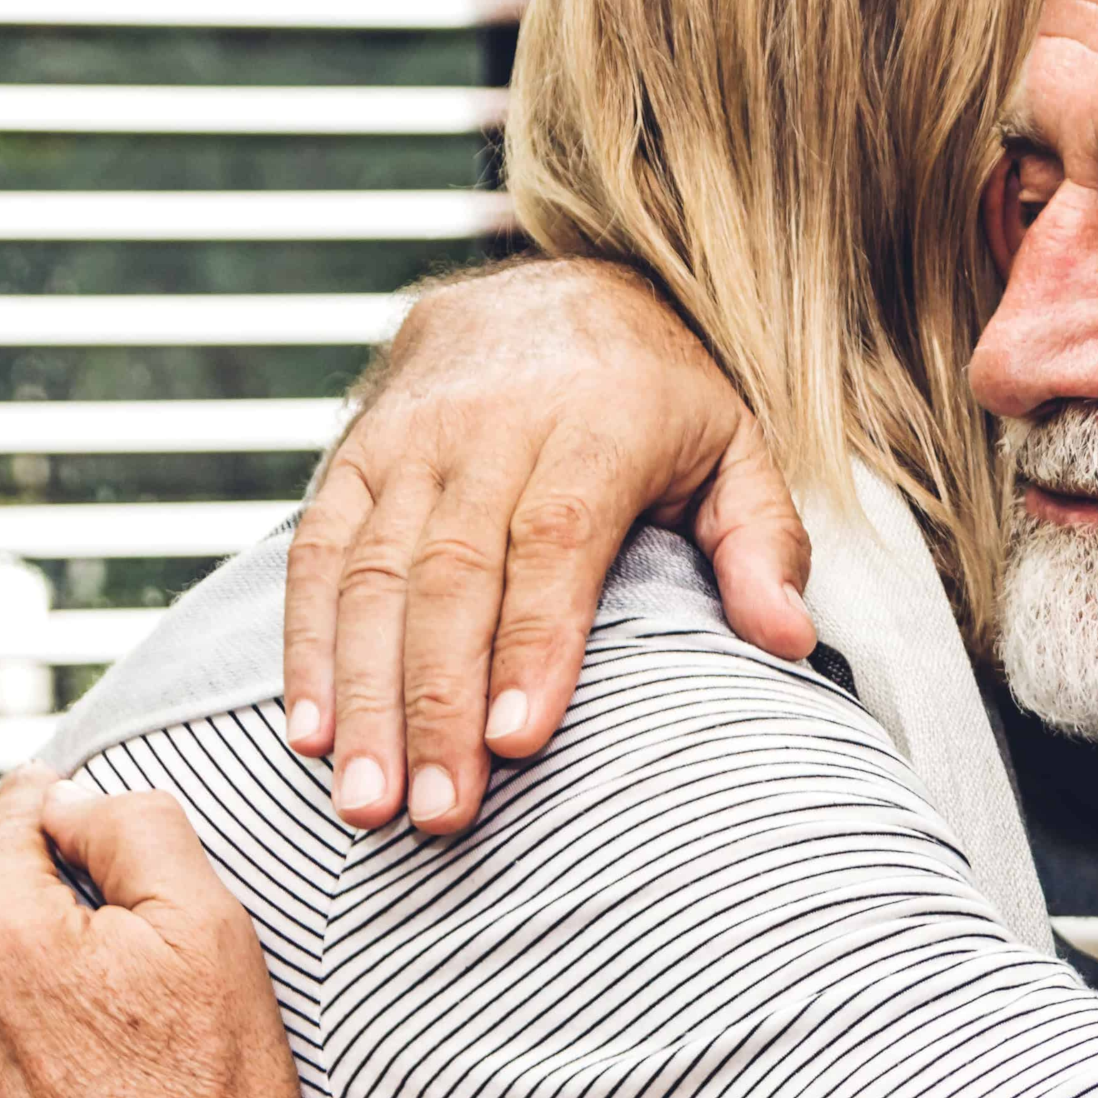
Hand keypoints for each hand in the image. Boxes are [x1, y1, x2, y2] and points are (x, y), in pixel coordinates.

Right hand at [290, 257, 814, 834]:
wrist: (554, 283)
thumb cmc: (660, 396)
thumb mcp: (739, 447)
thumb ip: (763, 544)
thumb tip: (789, 641)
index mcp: (598, 422)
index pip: (556, 541)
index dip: (533, 643)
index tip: (516, 744)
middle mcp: (492, 426)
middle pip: (452, 573)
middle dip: (436, 703)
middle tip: (435, 813)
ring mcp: (412, 438)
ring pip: (375, 573)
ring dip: (363, 694)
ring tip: (365, 803)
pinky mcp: (354, 451)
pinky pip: (318, 550)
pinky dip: (307, 644)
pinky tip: (309, 732)